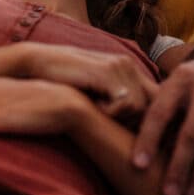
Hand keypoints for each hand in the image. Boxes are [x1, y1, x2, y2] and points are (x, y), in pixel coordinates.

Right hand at [20, 44, 158, 117]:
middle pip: (151, 105)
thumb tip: (137, 130)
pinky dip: (111, 112)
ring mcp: (120, 66)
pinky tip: (93, 106)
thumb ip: (116, 102)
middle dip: (133, 120)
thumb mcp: (95, 92)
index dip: (148, 119)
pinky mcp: (108, 71)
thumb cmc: (63, 82)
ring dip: (119, 116)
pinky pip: (126, 103)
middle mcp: (128, 64)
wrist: (38, 63)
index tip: (130, 132)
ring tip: (97, 110)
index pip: (155, 97)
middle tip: (107, 118)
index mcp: (128, 69)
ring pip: (140, 106)